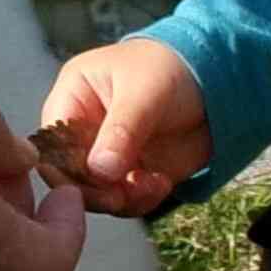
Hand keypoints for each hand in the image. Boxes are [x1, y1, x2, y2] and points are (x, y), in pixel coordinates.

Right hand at [40, 41, 210, 215]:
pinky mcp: (131, 173)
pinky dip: (141, 201)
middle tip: (119, 197)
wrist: (217, 82)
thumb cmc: (170, 70)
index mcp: (72, 99)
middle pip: (68, 174)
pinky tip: (161, 184)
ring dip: (121, 199)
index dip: (64, 165)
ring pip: (96, 192)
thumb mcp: (144, 93)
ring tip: (152, 186)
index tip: (93, 180)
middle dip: (93, 190)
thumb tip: (99, 171)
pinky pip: (125, 200)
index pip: (53, 141)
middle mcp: (82, 131)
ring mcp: (107, 155)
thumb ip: (121, 131)